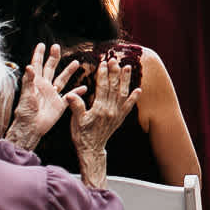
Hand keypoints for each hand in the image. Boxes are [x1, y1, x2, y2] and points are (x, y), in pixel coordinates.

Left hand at [5, 44, 83, 151]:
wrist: (31, 128)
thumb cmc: (25, 113)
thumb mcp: (26, 95)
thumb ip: (29, 81)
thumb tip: (29, 66)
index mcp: (35, 83)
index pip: (37, 65)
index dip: (39, 55)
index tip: (42, 45)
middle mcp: (44, 87)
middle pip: (50, 69)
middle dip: (53, 57)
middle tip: (57, 46)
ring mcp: (52, 95)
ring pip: (62, 80)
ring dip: (69, 71)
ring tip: (76, 62)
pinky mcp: (60, 104)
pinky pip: (70, 96)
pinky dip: (77, 92)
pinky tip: (84, 88)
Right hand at [66, 57, 139, 186]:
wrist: (91, 149)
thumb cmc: (82, 135)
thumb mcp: (76, 121)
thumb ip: (76, 106)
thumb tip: (71, 95)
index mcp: (100, 108)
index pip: (102, 87)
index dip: (103, 74)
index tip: (103, 63)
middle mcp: (111, 110)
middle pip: (114, 87)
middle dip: (114, 72)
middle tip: (115, 60)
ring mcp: (117, 114)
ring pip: (123, 93)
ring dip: (125, 80)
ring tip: (127, 67)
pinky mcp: (120, 118)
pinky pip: (129, 106)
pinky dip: (134, 98)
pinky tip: (138, 90)